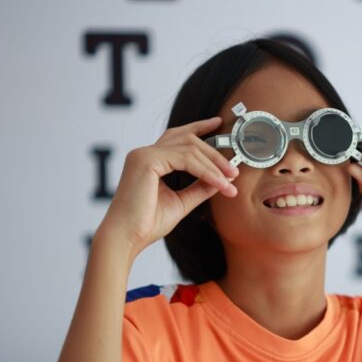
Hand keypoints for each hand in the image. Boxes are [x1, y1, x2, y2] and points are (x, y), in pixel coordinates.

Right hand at [100, 116, 238, 256]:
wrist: (128, 237)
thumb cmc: (147, 224)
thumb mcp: (181, 202)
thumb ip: (199, 188)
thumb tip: (221, 179)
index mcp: (150, 160)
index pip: (177, 136)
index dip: (199, 127)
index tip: (218, 123)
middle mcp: (145, 153)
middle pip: (188, 140)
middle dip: (215, 154)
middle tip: (234, 171)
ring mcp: (144, 154)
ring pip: (190, 149)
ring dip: (214, 166)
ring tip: (230, 181)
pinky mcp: (146, 160)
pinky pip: (185, 159)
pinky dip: (206, 171)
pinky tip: (219, 183)